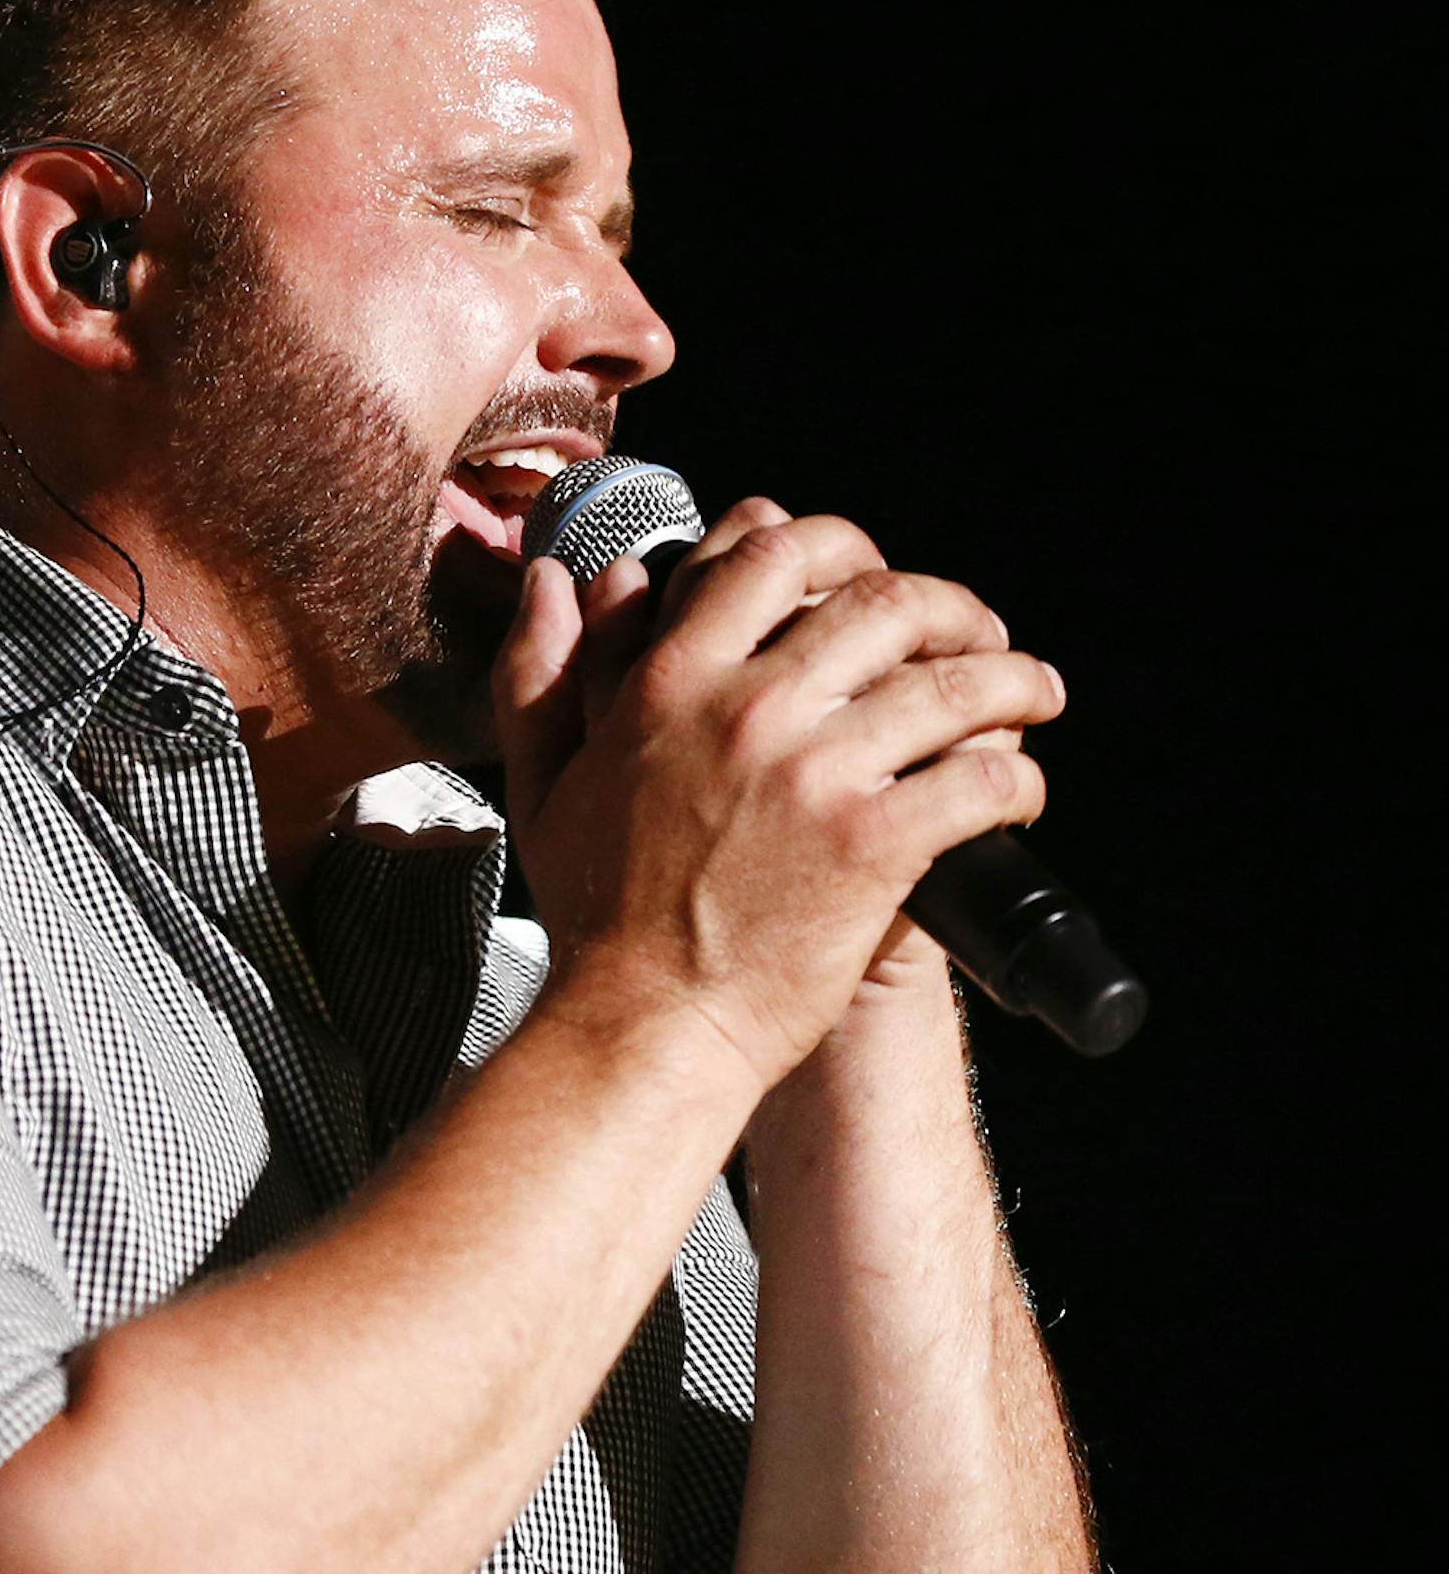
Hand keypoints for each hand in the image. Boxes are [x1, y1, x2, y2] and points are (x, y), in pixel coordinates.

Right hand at [491, 498, 1064, 1093]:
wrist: (643, 1029)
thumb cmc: (598, 922)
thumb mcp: (544, 780)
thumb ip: (540, 673)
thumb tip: (556, 585)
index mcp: (670, 683)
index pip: (770, 556)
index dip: (837, 544)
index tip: (867, 568)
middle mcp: (746, 709)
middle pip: (884, 602)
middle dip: (950, 607)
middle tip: (977, 633)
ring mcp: (813, 772)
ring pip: (952, 681)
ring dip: (1011, 680)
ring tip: (1032, 694)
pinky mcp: (871, 843)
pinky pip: (978, 779)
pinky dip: (1017, 779)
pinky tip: (1019, 794)